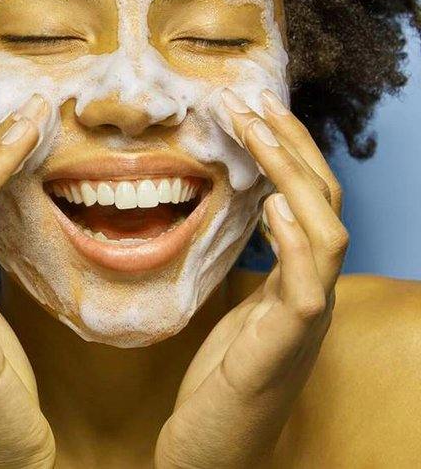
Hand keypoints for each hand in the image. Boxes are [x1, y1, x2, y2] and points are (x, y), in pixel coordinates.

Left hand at [154, 89, 348, 467]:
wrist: (209, 457)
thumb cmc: (213, 390)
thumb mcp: (223, 314)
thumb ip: (232, 268)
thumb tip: (213, 215)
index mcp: (292, 284)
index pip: (304, 201)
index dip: (285, 152)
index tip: (250, 108)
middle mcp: (309, 296)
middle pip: (323, 203)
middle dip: (292, 147)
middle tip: (252, 101)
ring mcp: (304, 321)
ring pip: (326, 231)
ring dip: (294, 175)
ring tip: (259, 132)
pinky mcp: (284, 347)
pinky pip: (307, 284)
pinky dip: (297, 238)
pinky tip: (274, 202)